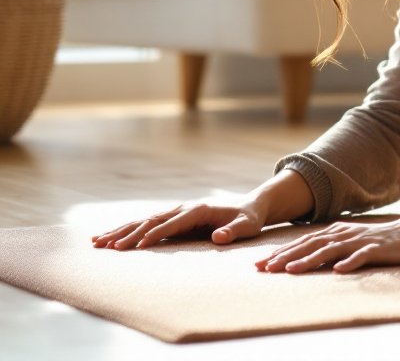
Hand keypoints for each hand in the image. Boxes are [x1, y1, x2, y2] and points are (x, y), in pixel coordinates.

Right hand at [91, 201, 265, 249]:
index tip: (138, 247)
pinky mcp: (172, 219)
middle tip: (107, 247)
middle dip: (128, 234)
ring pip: (143, 222)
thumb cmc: (248, 219)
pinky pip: (146, 225)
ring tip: (97, 242)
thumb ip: (234, 231)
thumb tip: (219, 238)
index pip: (172, 223)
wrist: (249, 207)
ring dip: (120, 231)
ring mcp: (176, 213)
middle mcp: (183, 209)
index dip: (155, 234)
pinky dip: (126, 231)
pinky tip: (109, 239)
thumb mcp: (247, 226)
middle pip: (150, 221)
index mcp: (198, 210)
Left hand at [256, 217, 399, 274]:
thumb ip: (331, 249)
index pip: (303, 242)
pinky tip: (338, 271)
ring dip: (310, 260)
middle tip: (265, 268)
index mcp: (336, 233)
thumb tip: (304, 259)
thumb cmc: (380, 241)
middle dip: (286, 256)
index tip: (259, 265)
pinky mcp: (378, 248)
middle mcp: (345, 234)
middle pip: (311, 245)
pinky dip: (349, 262)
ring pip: (331, 250)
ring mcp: (361, 241)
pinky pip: (362, 256)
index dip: (281, 252)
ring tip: (292, 270)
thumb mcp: (351, 243)